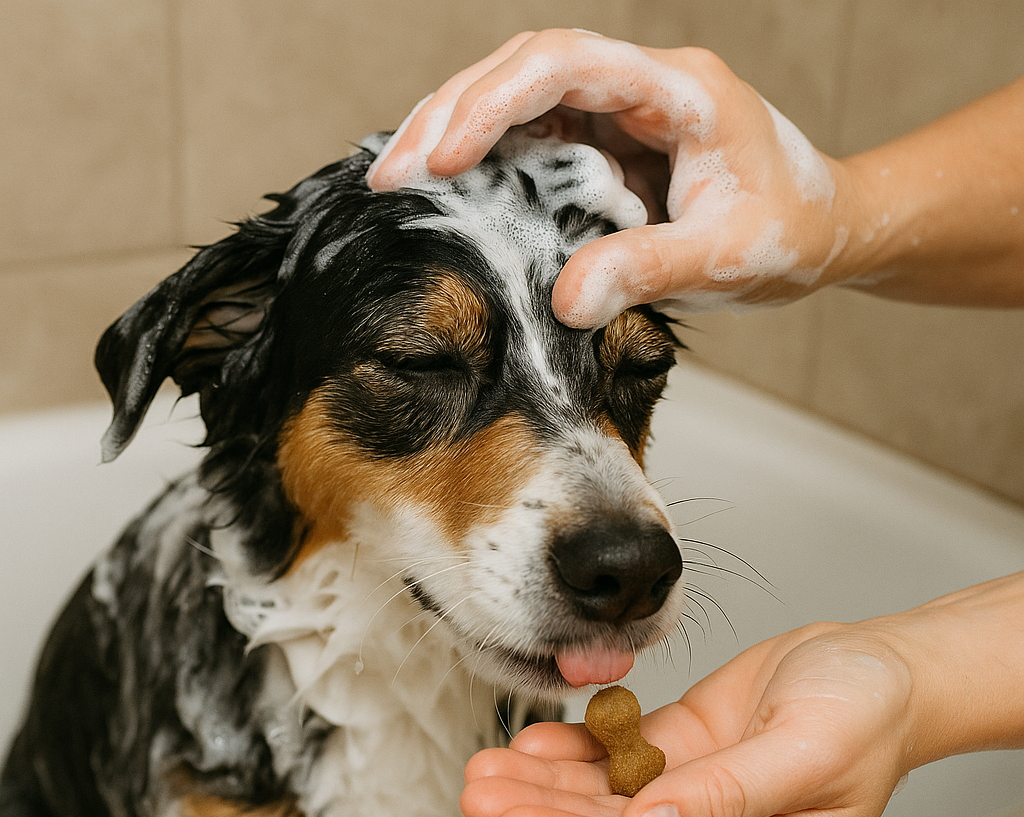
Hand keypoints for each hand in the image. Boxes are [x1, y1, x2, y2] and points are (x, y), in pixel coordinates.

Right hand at [368, 29, 852, 326]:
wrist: (822, 231)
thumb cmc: (788, 233)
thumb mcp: (726, 258)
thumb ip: (648, 270)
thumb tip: (567, 300)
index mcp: (677, 90)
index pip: (567, 64)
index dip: (494, 102)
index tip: (442, 157)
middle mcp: (640, 88)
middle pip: (526, 68)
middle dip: (453, 113)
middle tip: (394, 173)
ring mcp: (620, 115)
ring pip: (520, 99)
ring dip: (457, 132)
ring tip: (402, 179)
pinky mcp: (606, 148)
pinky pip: (534, 140)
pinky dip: (487, 162)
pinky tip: (449, 189)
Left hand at [461, 575, 1023, 816]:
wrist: (877, 666)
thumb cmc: (865, 712)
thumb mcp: (807, 754)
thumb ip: (726, 798)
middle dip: (541, 811)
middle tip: (480, 792)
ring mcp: (692, 793)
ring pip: (605, 796)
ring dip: (546, 782)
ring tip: (489, 768)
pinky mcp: (681, 751)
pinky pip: (618, 755)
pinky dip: (577, 747)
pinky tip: (537, 739)